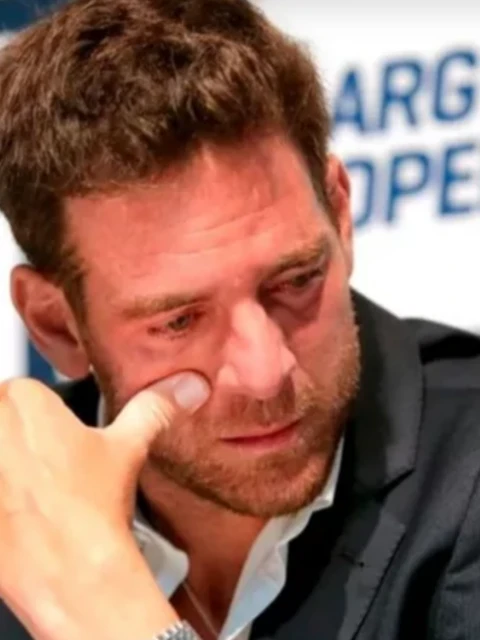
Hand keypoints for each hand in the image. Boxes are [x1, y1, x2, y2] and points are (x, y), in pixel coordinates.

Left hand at [0, 373, 208, 639]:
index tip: (55, 446)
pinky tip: (15, 512)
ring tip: (29, 495)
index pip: (26, 394)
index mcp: (24, 398)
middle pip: (2, 420)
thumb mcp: (128, 448)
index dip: (43, 422)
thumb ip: (153, 408)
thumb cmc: (90, 512)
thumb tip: (185, 386)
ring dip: (7, 466)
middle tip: (45, 472)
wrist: (69, 575)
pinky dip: (2, 495)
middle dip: (18, 442)